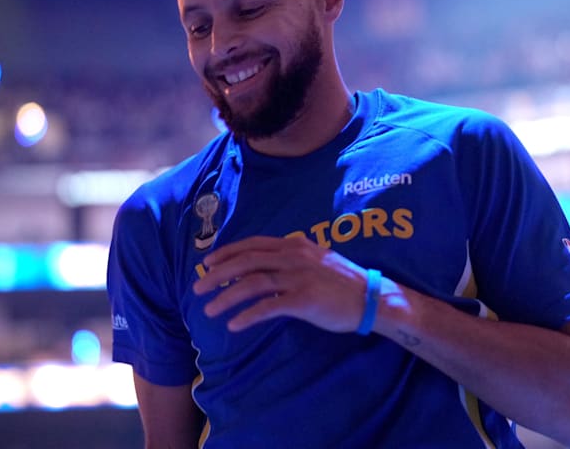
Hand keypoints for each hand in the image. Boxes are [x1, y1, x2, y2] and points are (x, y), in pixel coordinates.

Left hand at [191, 234, 368, 332]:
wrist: (371, 297)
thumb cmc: (342, 282)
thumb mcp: (316, 260)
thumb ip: (290, 260)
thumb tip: (264, 268)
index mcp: (294, 245)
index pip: (252, 244)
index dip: (226, 253)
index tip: (207, 263)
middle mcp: (293, 257)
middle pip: (245, 262)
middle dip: (217, 275)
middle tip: (197, 289)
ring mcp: (298, 277)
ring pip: (252, 283)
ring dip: (226, 297)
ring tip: (209, 311)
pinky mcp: (304, 300)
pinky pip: (268, 307)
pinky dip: (248, 316)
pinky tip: (235, 325)